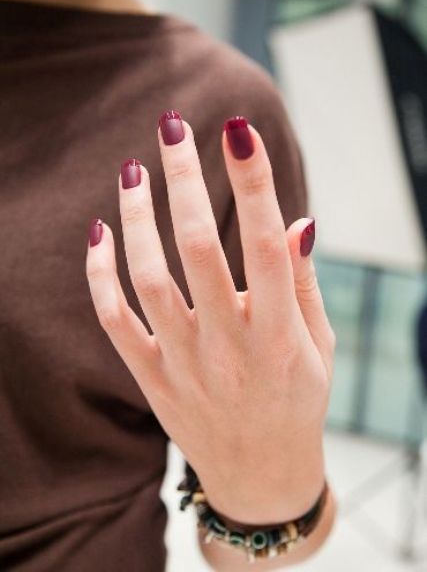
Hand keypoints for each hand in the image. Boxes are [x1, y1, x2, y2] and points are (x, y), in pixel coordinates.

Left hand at [86, 111, 334, 525]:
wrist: (259, 473)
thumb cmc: (297, 400)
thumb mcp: (319, 345)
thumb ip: (303, 283)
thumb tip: (296, 220)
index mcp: (279, 333)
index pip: (264, 243)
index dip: (252, 183)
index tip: (237, 130)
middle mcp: (228, 345)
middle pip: (197, 248)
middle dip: (184, 179)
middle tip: (173, 127)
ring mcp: (184, 364)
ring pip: (148, 278)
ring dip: (136, 219)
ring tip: (133, 170)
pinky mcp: (152, 378)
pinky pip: (114, 321)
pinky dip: (100, 275)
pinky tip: (100, 233)